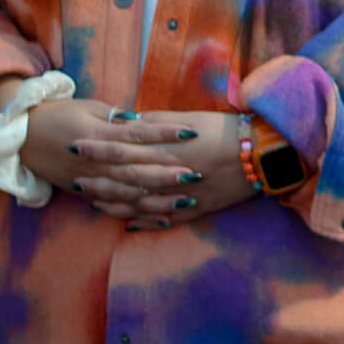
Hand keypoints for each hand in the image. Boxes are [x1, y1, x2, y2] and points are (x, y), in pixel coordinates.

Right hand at [18, 99, 195, 219]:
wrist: (20, 135)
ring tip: (185, 199)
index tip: (191, 133)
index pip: (137, 134)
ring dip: (157, 198)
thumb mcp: (89, 108)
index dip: (164, 134)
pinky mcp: (83, 192)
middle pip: (134, 169)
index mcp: (96, 135)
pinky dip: (135, 213)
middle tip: (195, 174)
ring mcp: (88, 179)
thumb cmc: (59, 114)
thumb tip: (145, 120)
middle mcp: (93, 161)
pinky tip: (160, 219)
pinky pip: (112, 206)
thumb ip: (118, 118)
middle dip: (166, 173)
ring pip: (126, 193)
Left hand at [48, 109, 257, 227]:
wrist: (268, 153)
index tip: (76, 145)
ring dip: (116, 203)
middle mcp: (173, 175)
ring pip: (142, 204)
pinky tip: (130, 225)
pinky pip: (167, 219)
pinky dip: (147, 223)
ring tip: (94, 202)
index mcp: (170, 149)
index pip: (124, 149)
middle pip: (127, 179)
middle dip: (99, 179)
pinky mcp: (199, 208)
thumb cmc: (231, 129)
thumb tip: (127, 120)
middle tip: (75, 180)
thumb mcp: (194, 117)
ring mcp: (185, 195)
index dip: (98, 148)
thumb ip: (158, 121)